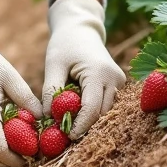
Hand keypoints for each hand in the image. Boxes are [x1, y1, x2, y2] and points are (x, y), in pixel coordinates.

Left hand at [43, 0, 125, 138]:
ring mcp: (119, 82)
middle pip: (101, 114)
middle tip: (63, 136)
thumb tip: (47, 119)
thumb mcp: (53, 64)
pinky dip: (92, 110)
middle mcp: (115, 79)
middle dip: (84, 125)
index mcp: (99, 73)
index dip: (80, 126)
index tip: (66, 137)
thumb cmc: (65, 44)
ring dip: (88, 119)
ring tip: (67, 124)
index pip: (92, 108)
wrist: (81, 29)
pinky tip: (76, 112)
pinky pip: (105, 104)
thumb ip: (51, 91)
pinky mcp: (118, 85)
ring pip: (105, 111)